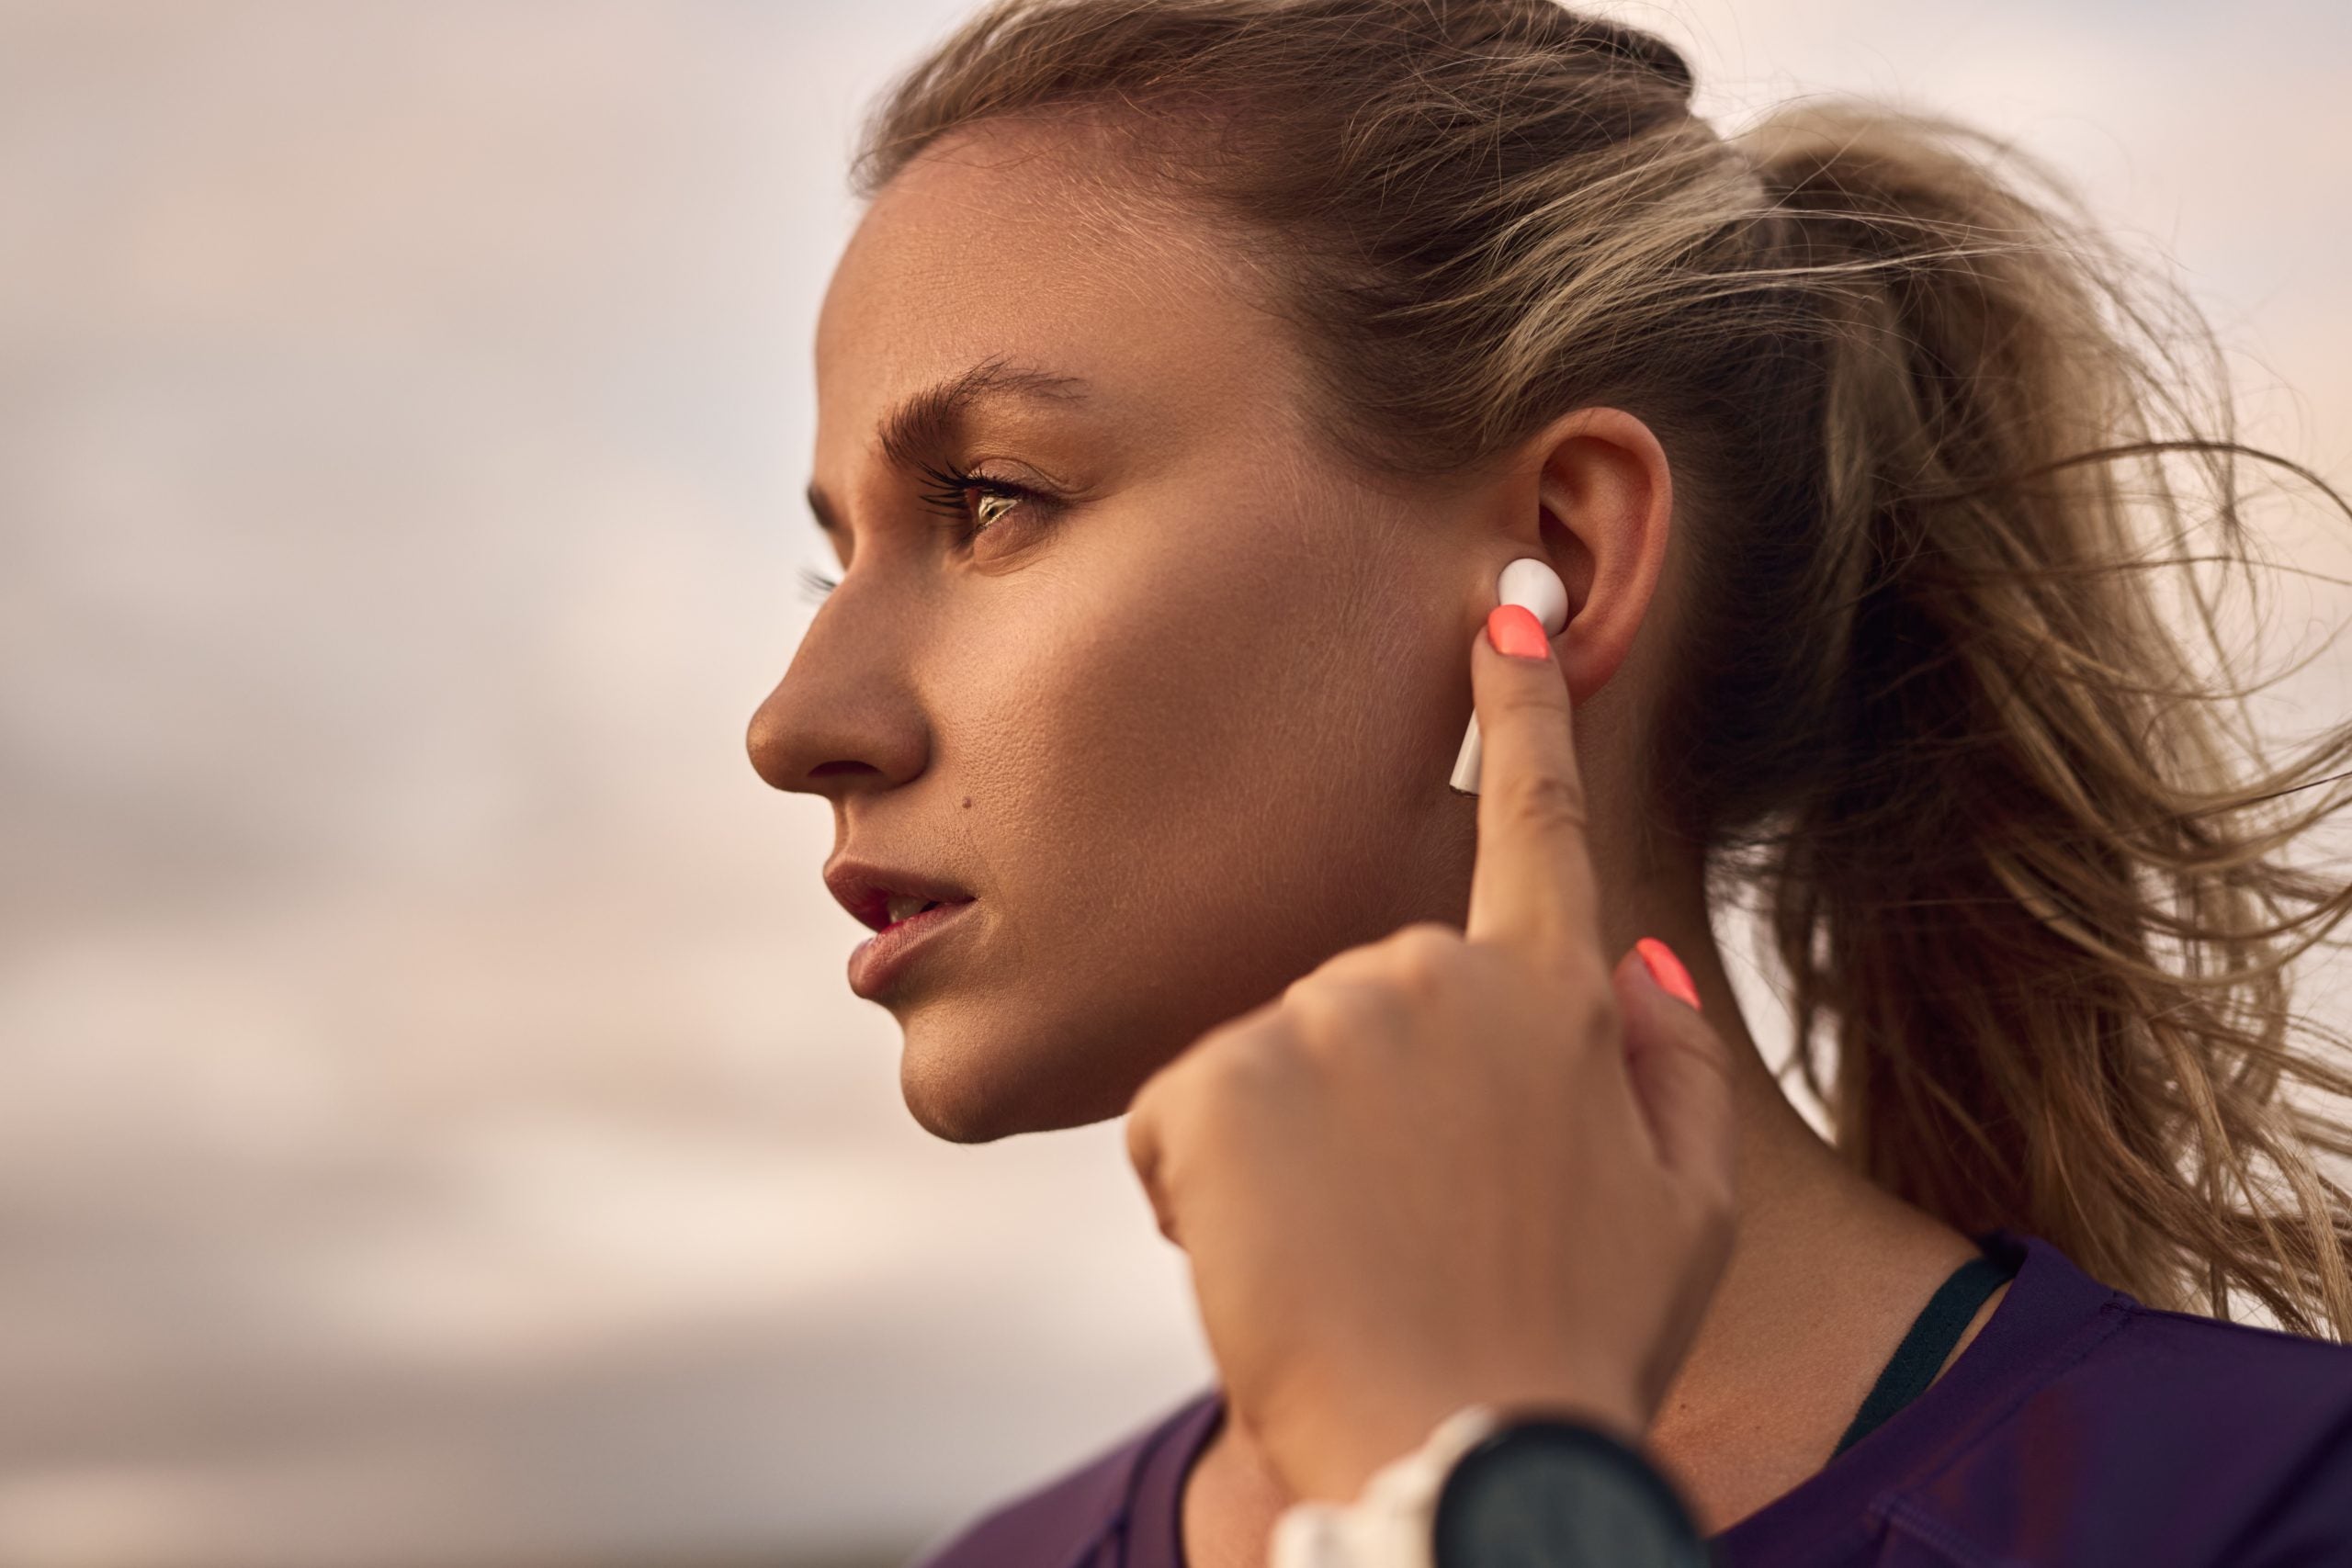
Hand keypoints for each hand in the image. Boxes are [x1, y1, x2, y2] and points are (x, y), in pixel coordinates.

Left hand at [1124, 603, 1738, 1503]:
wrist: (1461, 1464)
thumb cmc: (1570, 1354)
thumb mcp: (1682, 1219)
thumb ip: (1675, 1070)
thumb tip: (1631, 959)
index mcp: (1557, 997)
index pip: (1539, 820)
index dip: (1524, 704)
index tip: (1506, 595)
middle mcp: (1438, 976)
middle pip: (1360, 999)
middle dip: (1358, 1102)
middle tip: (1404, 1229)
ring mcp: (1323, 1017)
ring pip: (1265, 1065)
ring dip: (1283, 1156)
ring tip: (1347, 1255)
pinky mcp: (1215, 1077)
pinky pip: (1182, 1121)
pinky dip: (1202, 1194)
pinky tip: (1270, 1258)